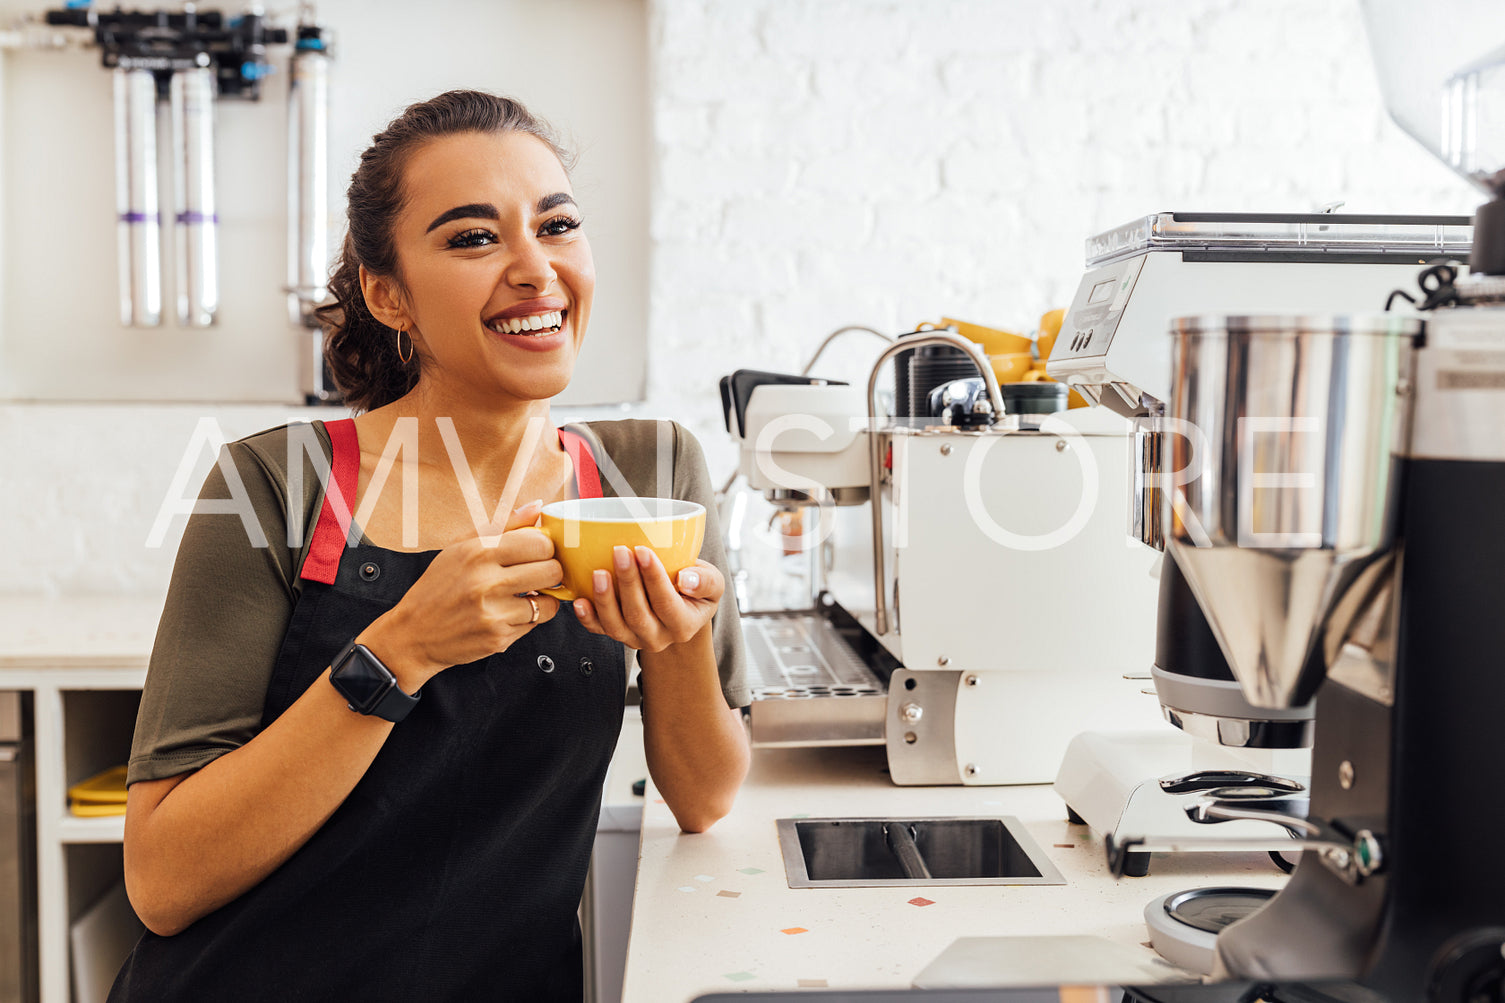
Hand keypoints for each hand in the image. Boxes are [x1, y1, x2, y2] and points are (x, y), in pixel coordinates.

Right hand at [356, 500, 562, 689]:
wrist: (414, 633)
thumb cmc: (438, 586)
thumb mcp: (461, 547)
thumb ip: (503, 525)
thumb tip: (538, 506)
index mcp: (478, 552)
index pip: (539, 542)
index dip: (545, 547)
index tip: (537, 552)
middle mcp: (486, 581)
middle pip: (552, 570)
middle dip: (551, 571)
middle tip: (538, 573)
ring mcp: (493, 612)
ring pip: (549, 601)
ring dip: (543, 598)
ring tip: (526, 594)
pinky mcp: (498, 638)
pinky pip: (535, 623)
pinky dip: (530, 618)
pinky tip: (511, 612)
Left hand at [571, 547, 721, 652]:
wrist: (680, 606)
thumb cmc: (695, 589)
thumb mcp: (714, 582)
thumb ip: (706, 581)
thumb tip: (687, 579)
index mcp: (684, 625)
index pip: (667, 603)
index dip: (654, 578)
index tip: (643, 551)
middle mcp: (658, 637)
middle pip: (639, 615)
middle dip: (627, 583)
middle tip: (620, 552)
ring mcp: (635, 638)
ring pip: (616, 626)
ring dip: (605, 599)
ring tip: (598, 573)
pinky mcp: (617, 633)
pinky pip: (599, 630)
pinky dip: (587, 618)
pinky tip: (580, 601)